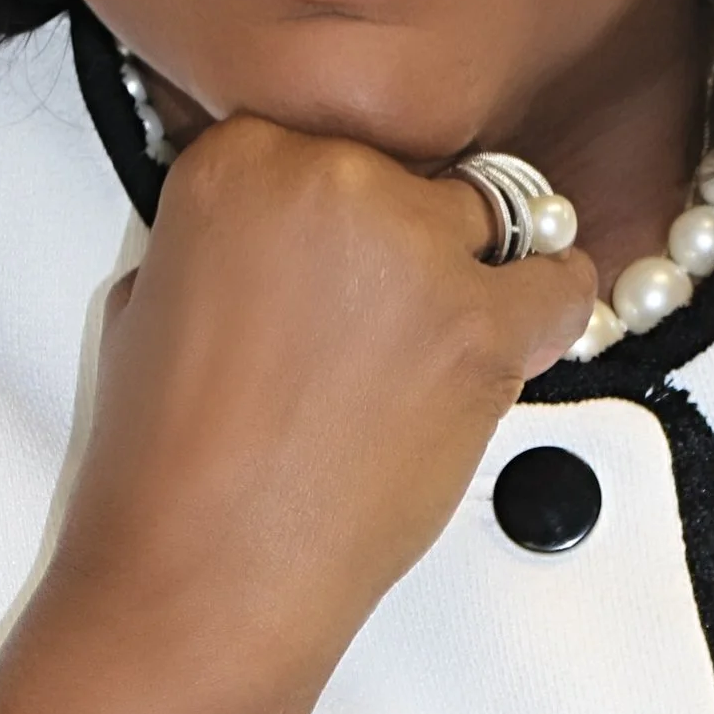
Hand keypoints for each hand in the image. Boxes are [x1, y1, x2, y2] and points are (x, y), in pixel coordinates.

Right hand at [41, 115, 593, 691]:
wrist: (202, 576)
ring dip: (467, 274)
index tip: (331, 257)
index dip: (338, 208)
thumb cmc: (166, 466)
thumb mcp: (152, 299)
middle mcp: (328, 178)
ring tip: (419, 358)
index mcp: (236, 157)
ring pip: (489, 216)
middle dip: (399, 239)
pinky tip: (507, 348)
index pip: (328, 137)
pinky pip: (561, 281)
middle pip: (410, 170)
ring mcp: (412, 247)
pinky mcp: (479, 326)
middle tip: (366, 327)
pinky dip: (545, 311)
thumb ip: (227, 236)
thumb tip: (280, 236)